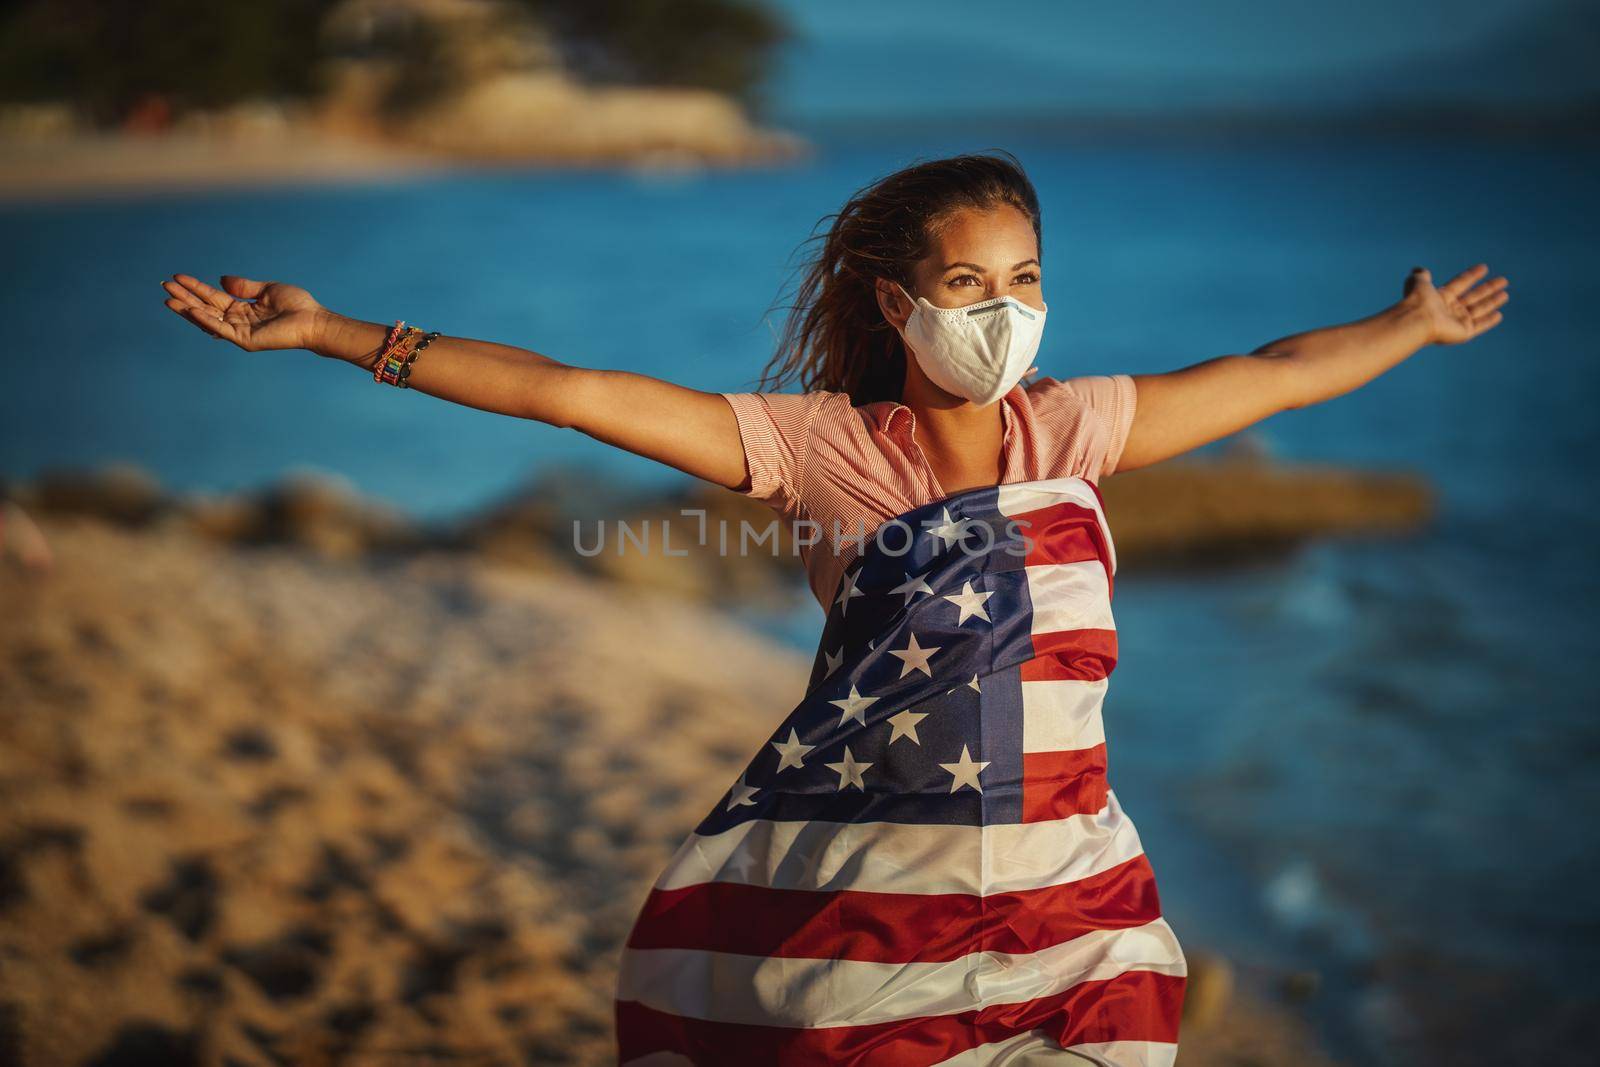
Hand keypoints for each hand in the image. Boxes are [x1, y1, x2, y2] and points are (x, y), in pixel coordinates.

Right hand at [161, 274, 327, 351]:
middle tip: (165, 286)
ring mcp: (240, 331)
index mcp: (242, 309)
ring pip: (208, 320)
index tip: (177, 277)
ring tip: (169, 298)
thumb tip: (221, 280)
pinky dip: (206, 320)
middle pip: (205, 308)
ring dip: (188, 309)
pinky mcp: (246, 339)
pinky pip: (221, 329)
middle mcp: (237, 321)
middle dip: (185, 297)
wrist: (313, 320)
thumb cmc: (297, 305)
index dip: (195, 287)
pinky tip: (191, 310)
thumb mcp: (266, 289)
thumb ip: (243, 286)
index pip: (212, 297)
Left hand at [1401, 263, 1508, 345]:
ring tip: (1505, 295)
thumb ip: (1421, 275)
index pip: (1461, 283)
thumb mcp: (1418, 282)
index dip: (1472, 275)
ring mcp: (1457, 321)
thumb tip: (1418, 269)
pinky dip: (1489, 321)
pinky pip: (1479, 325)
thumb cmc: (1417, 301)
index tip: (1484, 267)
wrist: (1417, 321)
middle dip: (1488, 288)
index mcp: (1441, 296)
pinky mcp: (1463, 332)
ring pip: (1479, 309)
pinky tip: (1499, 315)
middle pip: (1473, 296)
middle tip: (1504, 280)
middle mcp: (1450, 309)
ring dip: (1492, 302)